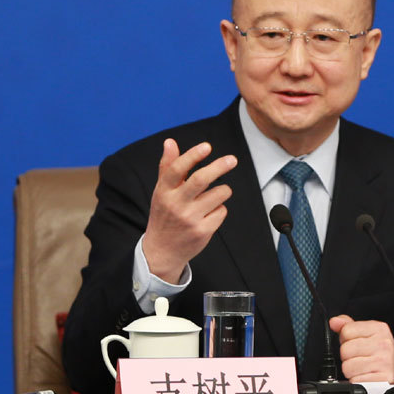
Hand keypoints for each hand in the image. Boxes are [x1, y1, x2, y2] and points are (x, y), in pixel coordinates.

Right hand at [142, 139, 236, 282]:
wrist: (162, 251)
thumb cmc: (164, 216)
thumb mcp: (161, 192)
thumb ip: (168, 167)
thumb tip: (170, 142)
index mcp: (163, 192)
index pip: (177, 170)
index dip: (192, 156)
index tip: (207, 146)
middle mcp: (176, 205)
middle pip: (201, 180)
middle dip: (219, 166)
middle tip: (232, 159)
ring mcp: (190, 219)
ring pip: (218, 194)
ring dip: (223, 190)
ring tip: (217, 194)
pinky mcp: (202, 231)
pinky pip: (221, 211)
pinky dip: (220, 209)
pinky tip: (210, 214)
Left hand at [329, 314, 393, 383]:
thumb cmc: (378, 352)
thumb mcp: (366, 334)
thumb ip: (348, 325)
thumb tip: (334, 322)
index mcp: (379, 329)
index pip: (346, 331)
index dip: (346, 340)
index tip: (355, 344)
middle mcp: (383, 344)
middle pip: (345, 350)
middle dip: (347, 357)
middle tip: (358, 358)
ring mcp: (384, 362)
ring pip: (347, 367)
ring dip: (351, 371)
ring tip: (362, 368)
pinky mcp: (382, 379)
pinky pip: (355, 380)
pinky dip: (357, 381)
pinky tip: (365, 376)